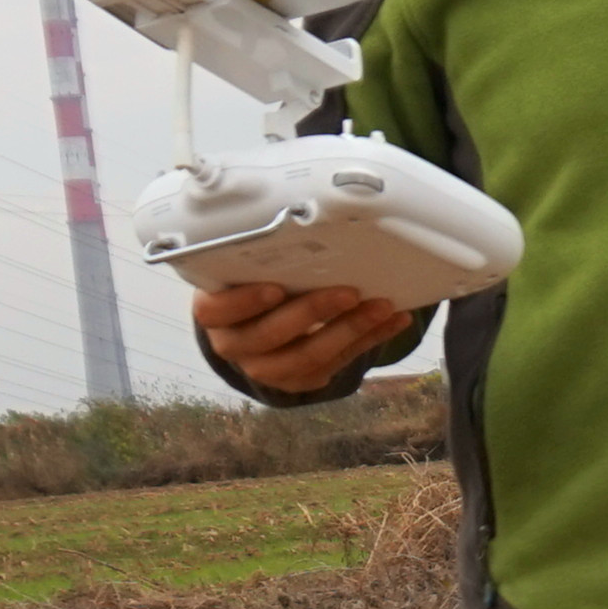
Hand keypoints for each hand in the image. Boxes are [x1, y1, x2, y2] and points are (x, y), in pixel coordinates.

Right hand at [197, 281, 417, 396]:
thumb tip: (306, 228)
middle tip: (350, 292)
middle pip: (272, 335)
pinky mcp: (300, 381)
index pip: (217, 311)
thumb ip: (261, 259)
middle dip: (315, 312)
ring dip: (352, 330)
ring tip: (383, 307)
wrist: (261, 323)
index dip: (245, 302)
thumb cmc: (253, 284)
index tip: (276, 288)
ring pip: (309, 356)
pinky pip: (338, 363)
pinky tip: (393, 320)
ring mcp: (266, 369)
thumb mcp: (246, 269)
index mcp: (213, 314)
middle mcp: (234, 345)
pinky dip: (370, 339)